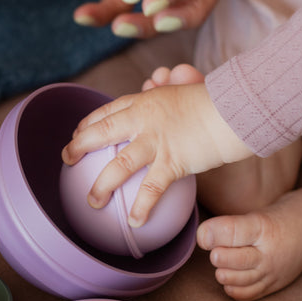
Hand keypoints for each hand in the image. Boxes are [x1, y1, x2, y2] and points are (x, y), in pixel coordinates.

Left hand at [61, 81, 250, 225]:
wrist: (234, 109)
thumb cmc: (214, 100)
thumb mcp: (183, 90)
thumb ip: (165, 91)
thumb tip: (157, 79)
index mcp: (145, 101)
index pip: (108, 110)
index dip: (89, 123)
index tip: (78, 133)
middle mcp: (144, 120)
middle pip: (101, 132)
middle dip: (79, 146)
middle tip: (67, 159)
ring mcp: (157, 141)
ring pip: (119, 165)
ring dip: (102, 185)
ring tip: (92, 202)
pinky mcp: (174, 161)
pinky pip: (152, 188)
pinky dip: (142, 207)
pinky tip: (135, 221)